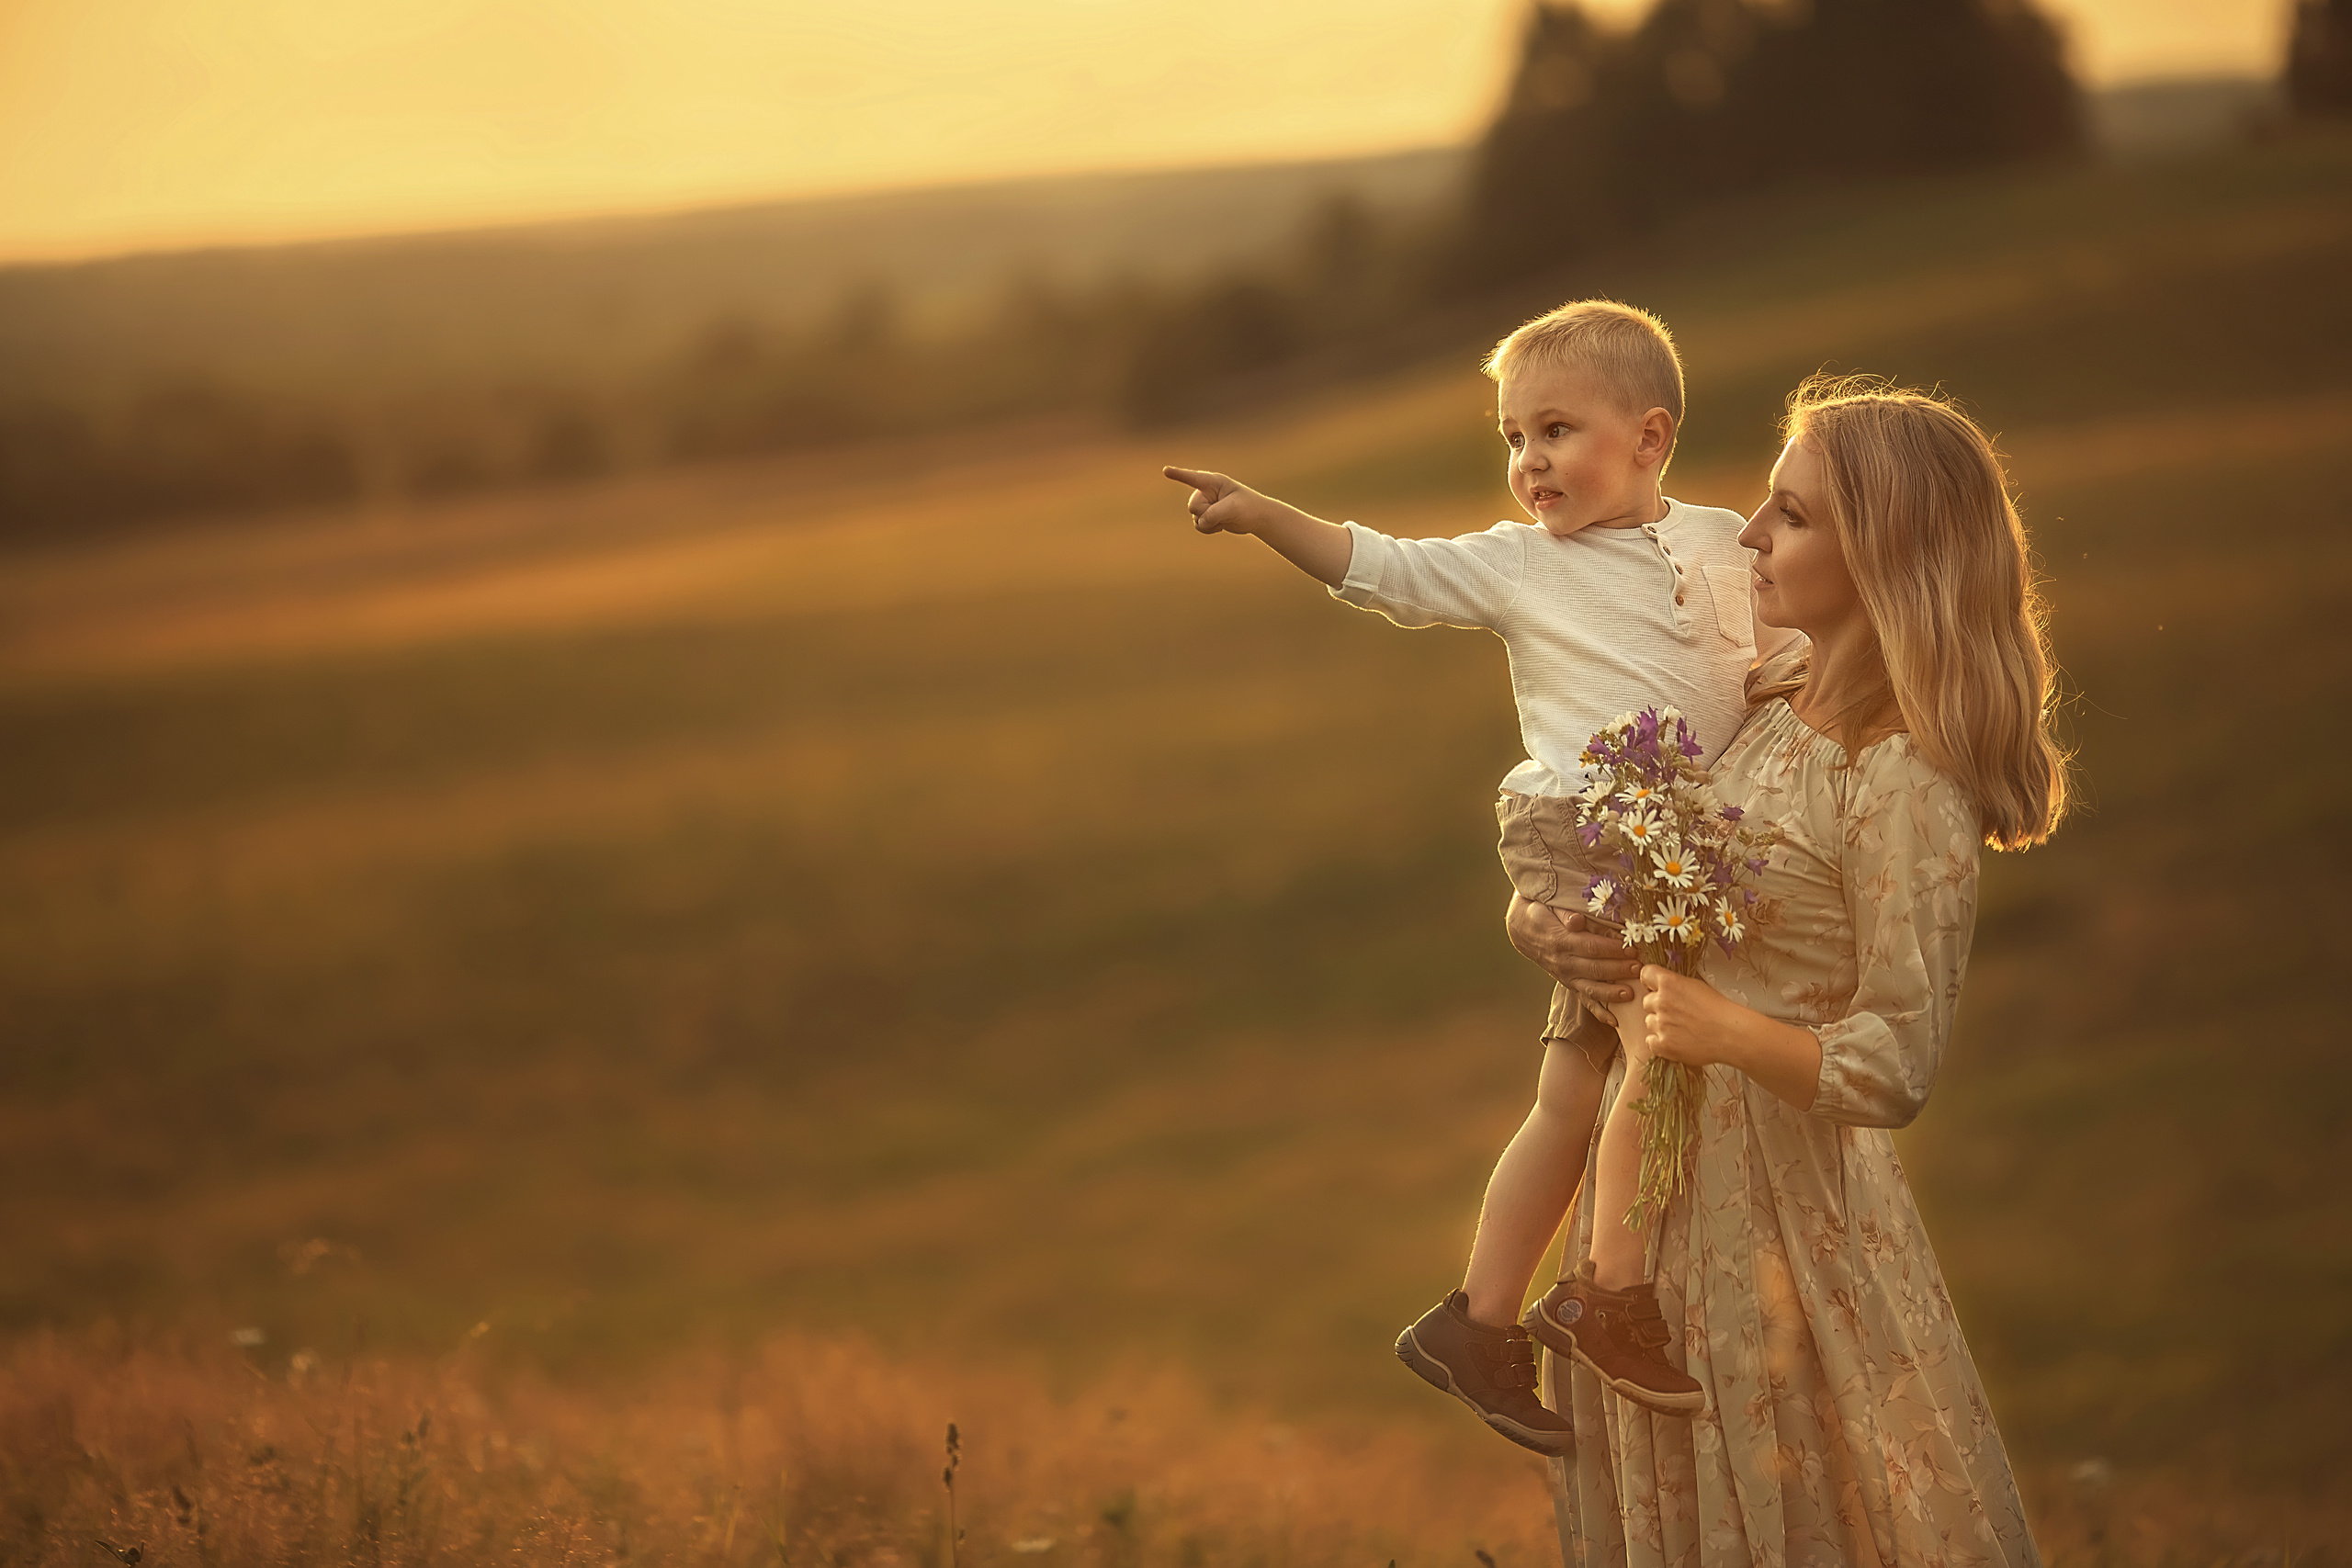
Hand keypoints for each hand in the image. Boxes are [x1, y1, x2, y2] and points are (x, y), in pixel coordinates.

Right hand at [1163, 465, 1270, 536]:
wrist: (1257, 518)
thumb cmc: (1249, 507)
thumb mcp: (1233, 509)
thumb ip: (1213, 514)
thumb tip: (1201, 522)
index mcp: (1214, 482)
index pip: (1193, 478)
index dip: (1178, 474)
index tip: (1165, 470)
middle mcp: (1207, 491)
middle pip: (1193, 506)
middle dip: (1207, 514)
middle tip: (1226, 511)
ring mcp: (1206, 503)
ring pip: (1194, 517)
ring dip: (1209, 523)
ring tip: (1225, 518)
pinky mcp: (1207, 515)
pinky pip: (1198, 525)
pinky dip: (1208, 529)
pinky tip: (1221, 526)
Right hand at [1505, 894, 1641, 1003]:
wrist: (1525, 932)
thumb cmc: (1544, 916)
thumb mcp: (1551, 908)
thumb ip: (1565, 914)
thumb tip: (1577, 920)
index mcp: (1562, 941)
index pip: (1591, 946)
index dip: (1611, 949)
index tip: (1631, 948)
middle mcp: (1564, 962)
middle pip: (1595, 968)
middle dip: (1619, 969)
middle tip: (1639, 968)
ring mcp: (1567, 977)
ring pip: (1591, 988)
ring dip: (1611, 993)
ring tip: (1631, 993)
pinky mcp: (1570, 985)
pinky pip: (1585, 1001)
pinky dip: (1599, 1012)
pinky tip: (1615, 1021)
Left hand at [1636, 965, 1746, 1065]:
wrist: (1730, 1034)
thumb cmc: (1720, 1010)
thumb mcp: (1696, 986)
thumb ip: (1675, 984)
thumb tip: (1664, 986)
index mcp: (1669, 983)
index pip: (1645, 974)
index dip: (1651, 982)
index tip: (1655, 988)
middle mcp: (1661, 1002)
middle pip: (1647, 1001)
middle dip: (1658, 1006)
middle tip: (1677, 1013)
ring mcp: (1660, 1024)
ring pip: (1649, 1022)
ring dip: (1660, 1025)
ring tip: (1681, 1028)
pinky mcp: (1662, 1044)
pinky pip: (1651, 1041)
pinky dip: (1660, 1042)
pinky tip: (1676, 1040)